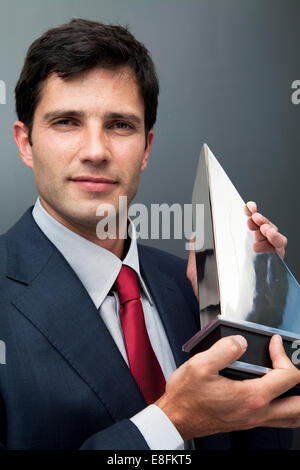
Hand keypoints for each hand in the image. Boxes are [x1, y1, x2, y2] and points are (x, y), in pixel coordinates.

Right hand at [155, 334, 299, 440]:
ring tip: (289, 381)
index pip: (287, 377)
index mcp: (250, 396)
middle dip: (299, 382)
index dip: (283, 354)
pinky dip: (285, 408)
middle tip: (287, 364)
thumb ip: (224, 349)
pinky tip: (273, 394)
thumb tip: (240, 342)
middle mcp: (256, 411)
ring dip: (296, 399)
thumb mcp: (200, 365)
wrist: (176, 419)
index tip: (274, 343)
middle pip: (299, 405)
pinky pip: (278, 419)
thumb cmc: (186, 397)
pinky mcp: (246, 421)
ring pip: (292, 417)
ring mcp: (252, 419)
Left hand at [186, 201, 287, 298]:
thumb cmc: (208, 294)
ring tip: (262, 228)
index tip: (248, 208)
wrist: (215, 313)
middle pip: (264, 229)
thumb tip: (194, 235)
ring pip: (275, 238)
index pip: (247, 227)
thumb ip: (194, 252)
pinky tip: (266, 240)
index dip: (250, 214)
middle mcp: (253, 253)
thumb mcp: (195, 270)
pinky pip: (279, 253)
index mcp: (237, 249)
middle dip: (261, 219)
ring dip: (270, 229)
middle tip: (254, 218)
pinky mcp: (271, 269)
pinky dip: (276, 242)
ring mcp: (263, 260)